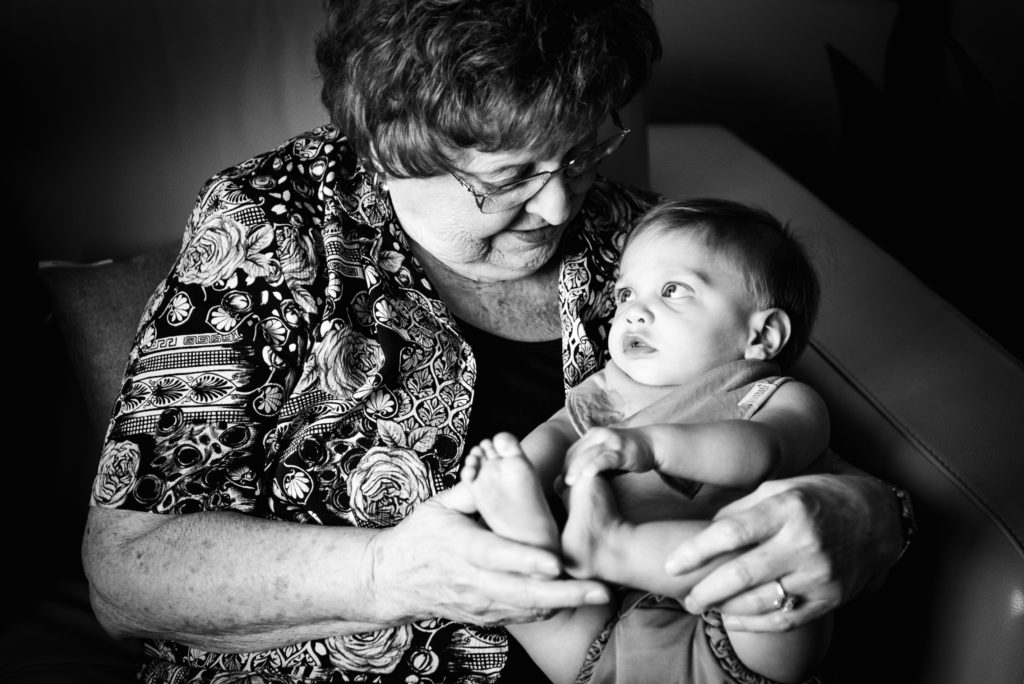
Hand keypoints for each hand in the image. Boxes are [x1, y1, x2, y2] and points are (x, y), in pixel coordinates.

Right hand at [366, 484, 610, 626]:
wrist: (392, 580)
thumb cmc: (419, 535)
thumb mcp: (438, 505)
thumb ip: (471, 491)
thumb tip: (497, 468)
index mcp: (459, 547)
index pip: (496, 555)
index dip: (526, 561)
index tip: (556, 563)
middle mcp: (472, 581)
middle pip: (521, 593)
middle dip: (564, 595)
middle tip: (600, 591)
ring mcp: (479, 603)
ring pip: (526, 610)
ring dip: (563, 605)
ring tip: (598, 594)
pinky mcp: (485, 616)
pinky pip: (521, 616)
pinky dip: (548, 610)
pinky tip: (573, 600)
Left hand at [563, 426, 654, 485]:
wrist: (652, 444)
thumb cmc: (626, 453)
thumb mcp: (605, 453)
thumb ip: (591, 461)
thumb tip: (572, 480)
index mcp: (592, 435)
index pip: (572, 452)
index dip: (564, 467)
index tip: (560, 483)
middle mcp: (599, 435)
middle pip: (577, 453)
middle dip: (567, 470)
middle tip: (560, 486)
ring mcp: (611, 441)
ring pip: (588, 455)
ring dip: (577, 469)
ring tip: (569, 483)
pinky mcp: (622, 450)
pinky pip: (606, 458)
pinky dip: (595, 465)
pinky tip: (587, 474)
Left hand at [663, 474, 901, 630]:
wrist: (878, 519)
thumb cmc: (818, 497)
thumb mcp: (779, 488)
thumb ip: (741, 509)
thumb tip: (703, 532)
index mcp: (787, 508)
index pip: (732, 532)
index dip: (696, 551)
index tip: (672, 564)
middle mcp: (803, 543)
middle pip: (742, 574)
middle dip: (705, 590)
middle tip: (685, 596)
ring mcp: (819, 575)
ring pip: (761, 602)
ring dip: (725, 608)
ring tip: (703, 606)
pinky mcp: (830, 599)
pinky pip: (784, 619)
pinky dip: (752, 623)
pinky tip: (731, 618)